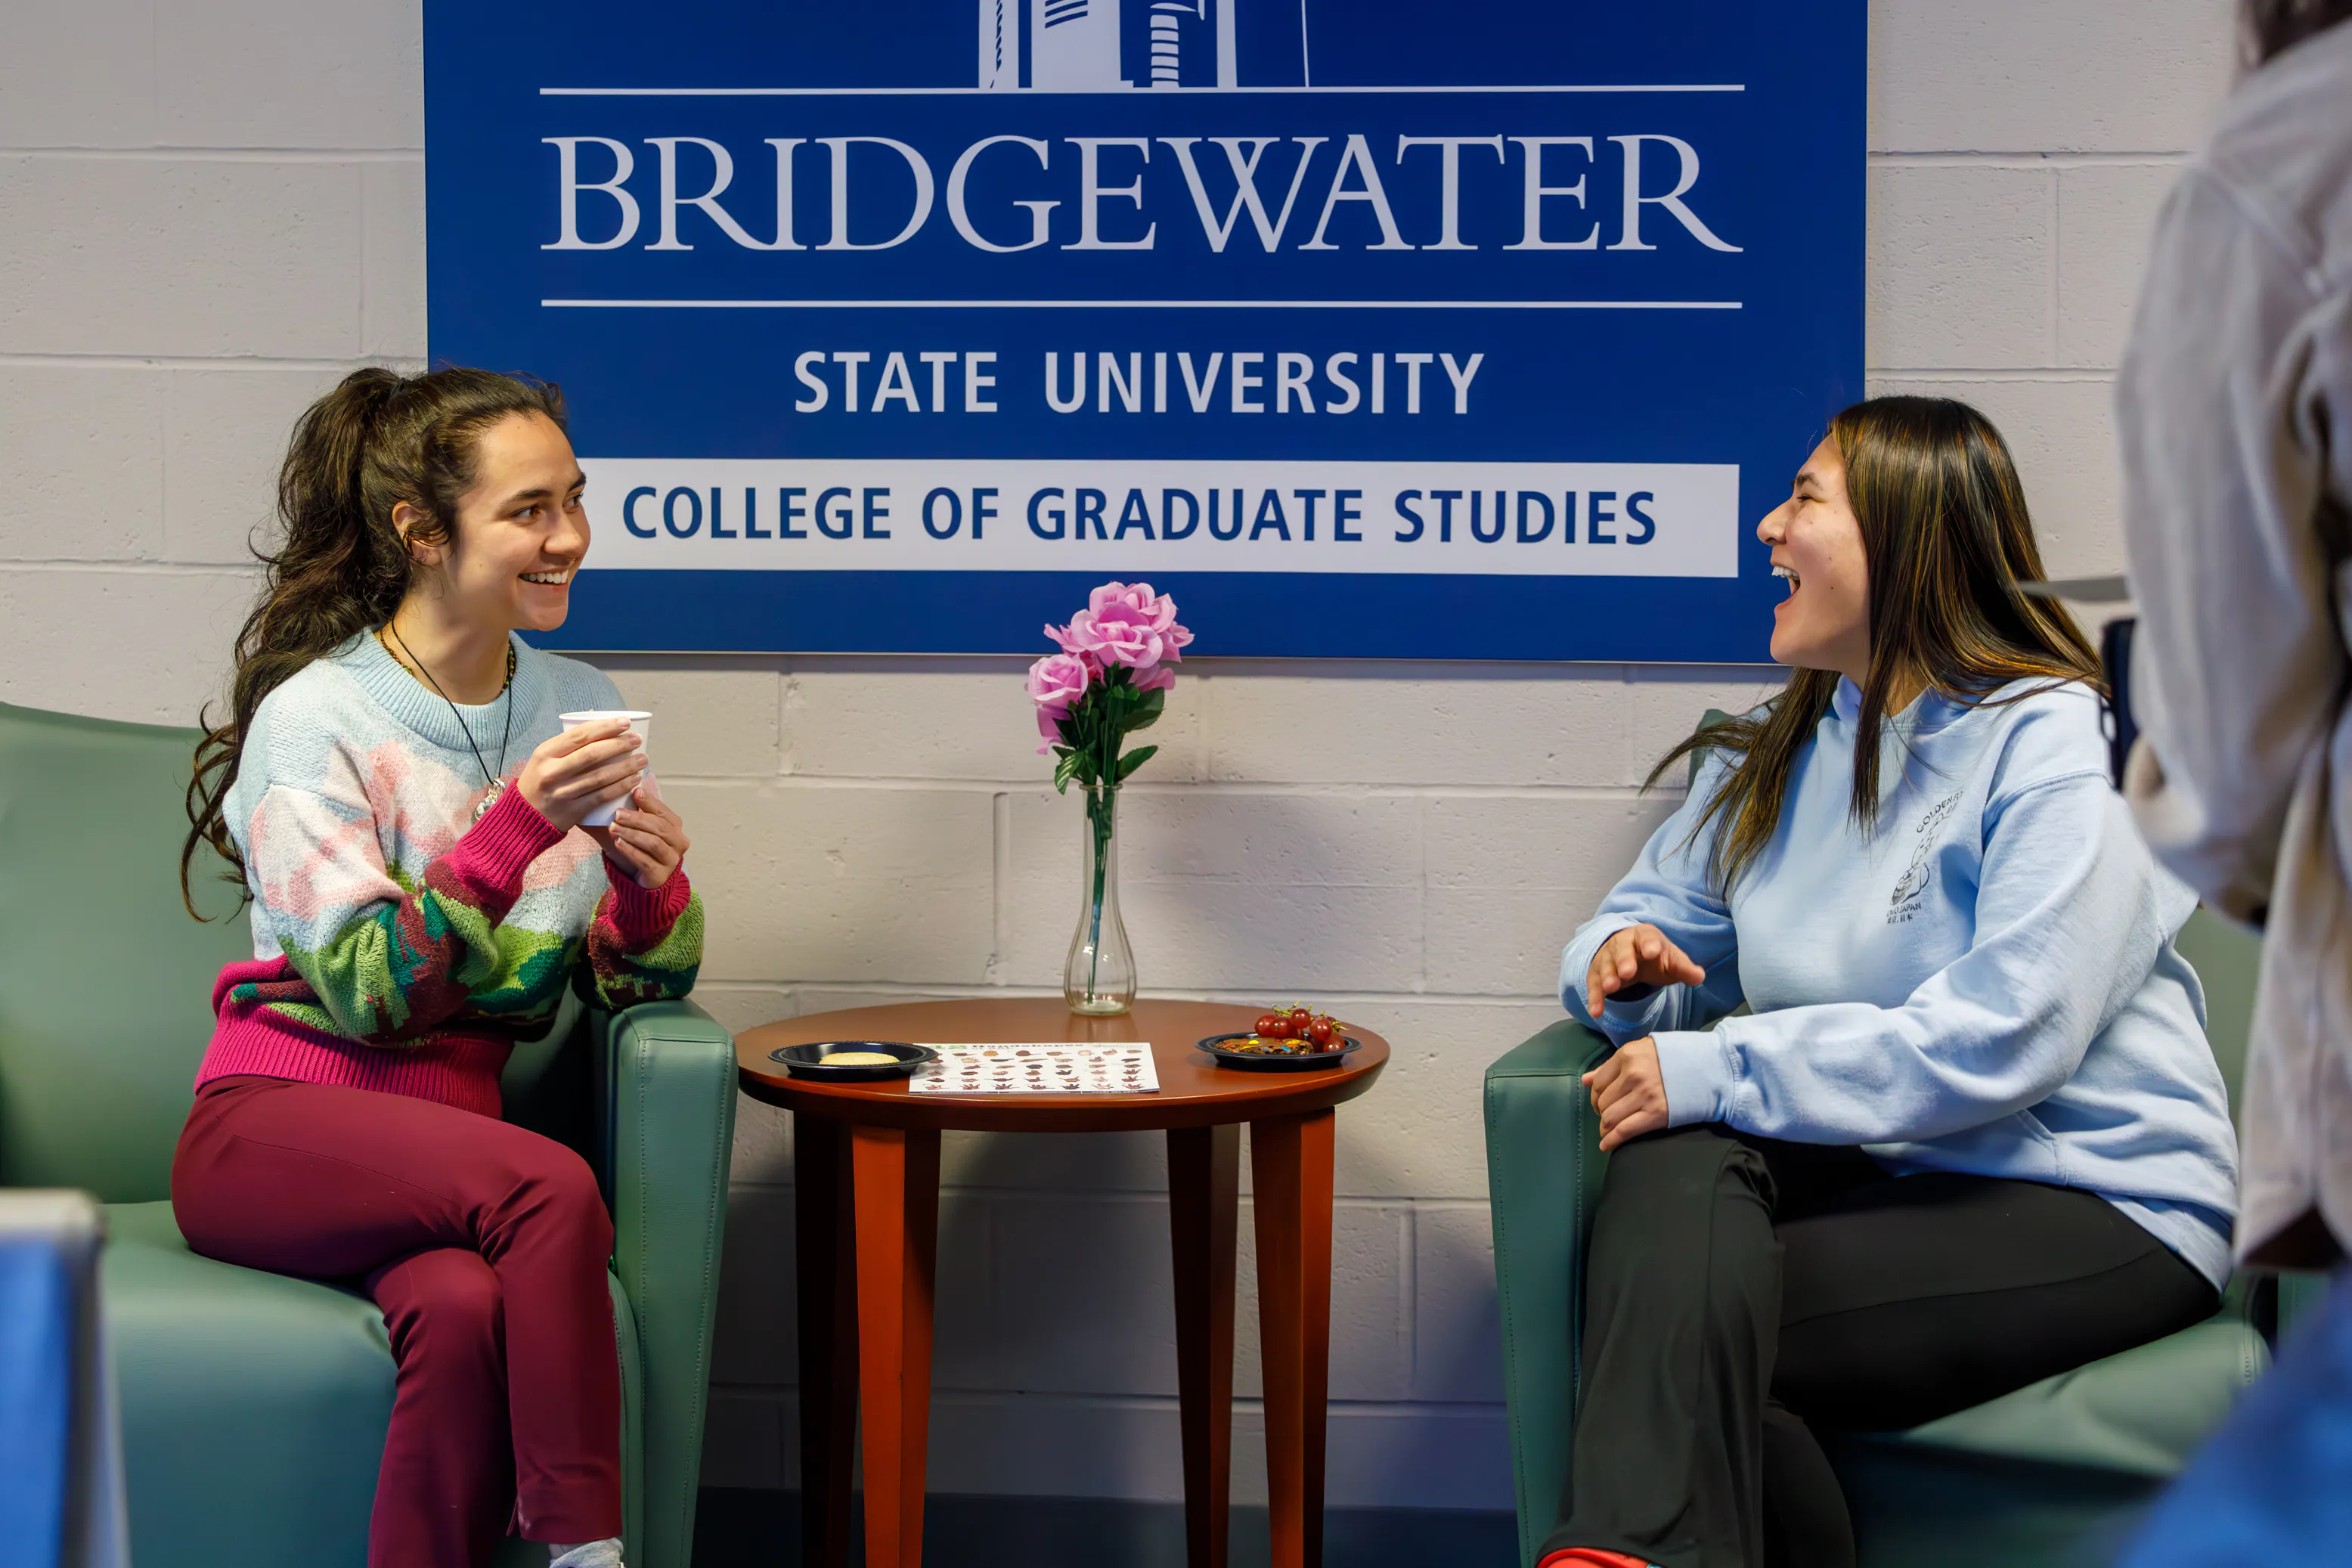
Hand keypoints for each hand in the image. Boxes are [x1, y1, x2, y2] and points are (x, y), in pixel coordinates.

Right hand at [517, 720, 644, 832]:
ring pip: (600, 777)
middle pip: (592, 754)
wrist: (523, 816)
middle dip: (619, 745)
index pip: (579, 735)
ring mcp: (562, 793)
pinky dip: (620, 787)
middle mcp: (552, 772)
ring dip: (626, 767)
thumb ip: (567, 746)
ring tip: (642, 759)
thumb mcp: (544, 759)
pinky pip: (602, 796)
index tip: (625, 723)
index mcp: (544, 753)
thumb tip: (603, 727)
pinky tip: (634, 780)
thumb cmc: (540, 781)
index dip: (605, 727)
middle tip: (637, 740)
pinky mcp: (572, 811)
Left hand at [585, 784, 689, 889]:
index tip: (634, 792)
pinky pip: (645, 861)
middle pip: (659, 827)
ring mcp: (671, 860)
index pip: (663, 812)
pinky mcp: (660, 875)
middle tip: (617, 814)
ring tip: (613, 828)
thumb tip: (630, 789)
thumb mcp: (642, 829)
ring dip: (632, 834)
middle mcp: (679, 843)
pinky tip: (618, 843)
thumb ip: (639, 812)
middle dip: (637, 819)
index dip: (650, 802)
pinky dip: (631, 850)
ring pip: (653, 843)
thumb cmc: (644, 849)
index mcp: (675, 828)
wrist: (647, 880)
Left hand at [1583, 1037, 1669, 1151]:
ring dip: (1605, 1127)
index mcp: (1627, 1056)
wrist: (1709, 1068)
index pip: (1598, 1082)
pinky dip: (1611, 1140)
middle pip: (1603, 1102)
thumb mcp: (1642, 1050)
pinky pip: (1625, 1131)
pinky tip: (1605, 1145)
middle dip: (1601, 1112)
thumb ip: (1613, 1065)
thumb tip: (1585, 1080)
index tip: (1600, 1102)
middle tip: (1608, 1115)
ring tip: (1608, 1129)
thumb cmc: (1675, 1057)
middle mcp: (1633, 1075)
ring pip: (1610, 1117)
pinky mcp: (1656, 1114)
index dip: (1596, 1096)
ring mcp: (1645, 1095)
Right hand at [1584, 923, 1705, 1017]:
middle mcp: (1623, 943)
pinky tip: (1596, 1012)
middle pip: (1622, 950)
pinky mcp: (1596, 973)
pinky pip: (1594, 984)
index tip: (1652, 952)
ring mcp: (1607, 957)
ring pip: (1605, 965)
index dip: (1649, 944)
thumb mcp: (1671, 960)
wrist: (1632, 953)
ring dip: (1607, 976)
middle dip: (1624, 960)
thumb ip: (1684, 968)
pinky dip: (1594, 997)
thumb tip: (1699, 977)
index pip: (1647, 937)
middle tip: (1627, 973)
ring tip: (1611, 988)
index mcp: (1645, 936)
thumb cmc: (1655, 957)